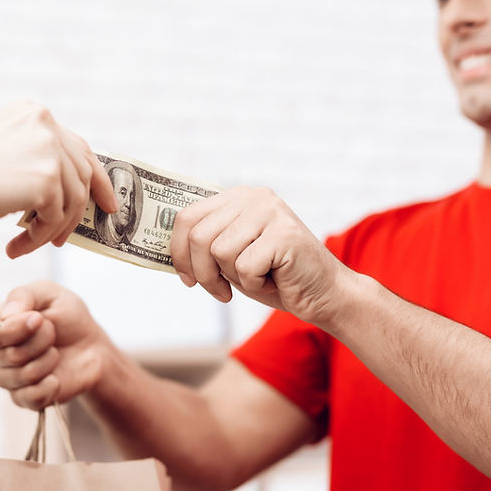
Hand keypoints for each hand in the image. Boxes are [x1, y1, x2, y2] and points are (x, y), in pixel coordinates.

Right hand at [0, 100, 117, 264]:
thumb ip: (32, 162)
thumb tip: (58, 191)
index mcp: (33, 113)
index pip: (76, 146)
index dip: (94, 175)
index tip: (105, 200)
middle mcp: (46, 124)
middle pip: (83, 171)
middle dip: (86, 206)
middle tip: (76, 235)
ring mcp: (50, 149)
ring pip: (72, 199)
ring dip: (53, 229)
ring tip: (29, 245)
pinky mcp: (48, 178)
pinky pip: (56, 218)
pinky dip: (40, 238)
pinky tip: (17, 247)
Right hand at [0, 281, 108, 409]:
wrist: (92, 347)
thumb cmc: (68, 317)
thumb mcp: (49, 293)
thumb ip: (23, 295)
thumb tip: (5, 315)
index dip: (12, 330)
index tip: (38, 320)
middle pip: (5, 356)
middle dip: (38, 342)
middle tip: (53, 333)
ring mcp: (9, 378)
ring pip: (18, 377)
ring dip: (46, 362)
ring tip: (56, 353)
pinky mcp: (26, 398)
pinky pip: (29, 398)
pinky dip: (48, 387)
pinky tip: (56, 378)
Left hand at [171, 186, 352, 326]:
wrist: (323, 293)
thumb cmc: (274, 277)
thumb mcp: (231, 257)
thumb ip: (205, 246)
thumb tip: (167, 251)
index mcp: (237, 198)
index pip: (187, 217)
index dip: (178, 252)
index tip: (187, 278)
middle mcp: (253, 197)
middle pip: (198, 236)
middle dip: (203, 273)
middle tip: (221, 291)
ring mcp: (270, 212)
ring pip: (219, 252)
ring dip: (231, 278)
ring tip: (256, 278)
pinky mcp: (284, 234)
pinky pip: (244, 266)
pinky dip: (254, 284)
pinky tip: (273, 279)